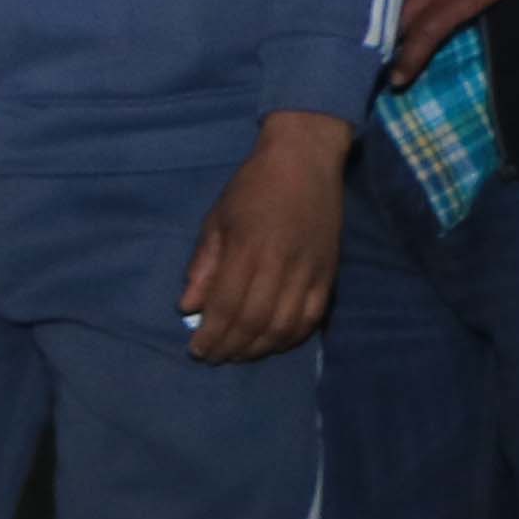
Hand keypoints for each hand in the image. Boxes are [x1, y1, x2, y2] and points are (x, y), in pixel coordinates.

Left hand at [177, 111, 350, 362]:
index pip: (227, 305)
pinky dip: (292, 337)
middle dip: (231, 347)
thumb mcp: (216, 219)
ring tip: (238, 355)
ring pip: (286, 325)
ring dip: (260, 348)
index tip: (196, 349)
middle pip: (255, 321)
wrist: (305, 161)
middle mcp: (282, 264)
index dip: (211, 334)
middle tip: (213, 358)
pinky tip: (273, 344)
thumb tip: (188, 307)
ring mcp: (311, 270)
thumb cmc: (252, 187)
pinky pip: (314, 317)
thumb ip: (204, 266)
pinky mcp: (330, 273)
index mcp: (249, 249)